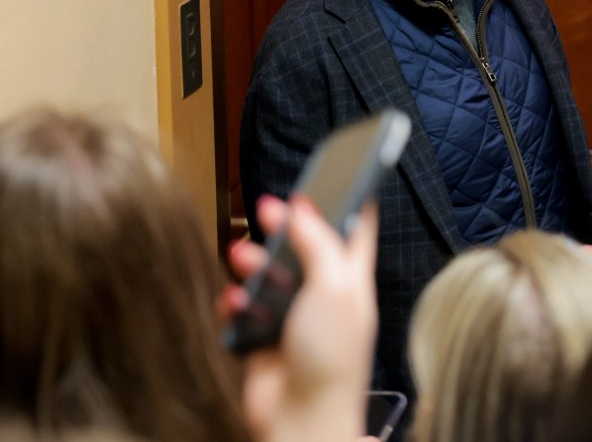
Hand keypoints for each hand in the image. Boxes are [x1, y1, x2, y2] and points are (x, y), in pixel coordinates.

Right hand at [225, 195, 377, 441]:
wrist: (302, 419)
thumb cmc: (331, 356)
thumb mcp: (334, 286)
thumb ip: (319, 242)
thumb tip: (304, 206)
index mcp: (352, 281)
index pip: (356, 231)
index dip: (346, 201)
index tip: (334, 175)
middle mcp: (325, 297)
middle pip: (304, 248)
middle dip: (284, 228)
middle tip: (264, 208)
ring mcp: (294, 319)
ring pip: (268, 276)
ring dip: (252, 264)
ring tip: (240, 255)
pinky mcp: (264, 340)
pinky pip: (245, 311)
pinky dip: (236, 303)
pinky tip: (234, 301)